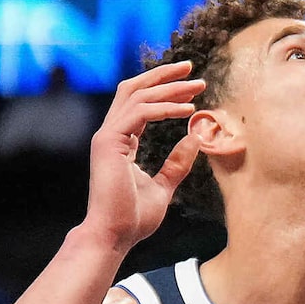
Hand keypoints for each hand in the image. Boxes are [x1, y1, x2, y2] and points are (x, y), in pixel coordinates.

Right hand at [78, 62, 203, 251]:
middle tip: (191, 67)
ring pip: (137, 95)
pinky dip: (164, 108)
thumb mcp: (164, 186)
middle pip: (134, 89)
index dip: (165, 90)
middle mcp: (111, 134)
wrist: (114, 236)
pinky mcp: (108, 143)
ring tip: (197, 85)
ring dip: (169, 87)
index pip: (140, 103)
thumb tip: (196, 139)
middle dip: (163, 75)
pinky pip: (139, 113)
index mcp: (121, 141)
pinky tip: (187, 110)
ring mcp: (107, 137)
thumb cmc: (133, 217)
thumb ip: (177, 163)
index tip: (193, 86)